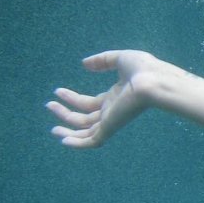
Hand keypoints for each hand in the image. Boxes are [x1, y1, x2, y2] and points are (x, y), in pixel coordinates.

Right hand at [47, 50, 170, 148]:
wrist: (154, 80)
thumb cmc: (143, 68)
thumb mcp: (119, 59)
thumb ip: (102, 61)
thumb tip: (84, 64)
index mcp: (115, 97)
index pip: (90, 103)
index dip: (73, 99)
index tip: (57, 91)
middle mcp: (112, 111)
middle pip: (84, 118)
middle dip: (65, 113)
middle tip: (49, 104)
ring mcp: (111, 119)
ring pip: (85, 131)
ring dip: (68, 130)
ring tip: (52, 127)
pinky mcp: (111, 126)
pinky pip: (93, 140)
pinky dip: (78, 143)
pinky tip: (63, 140)